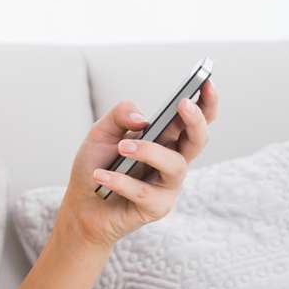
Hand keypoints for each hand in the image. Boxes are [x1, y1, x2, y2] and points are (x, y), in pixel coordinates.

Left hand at [55, 77, 218, 249]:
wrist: (82, 206)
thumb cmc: (96, 165)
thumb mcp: (101, 133)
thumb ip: (120, 116)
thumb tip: (142, 119)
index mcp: (164, 138)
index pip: (193, 118)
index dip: (206, 102)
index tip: (206, 82)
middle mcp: (172, 159)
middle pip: (198, 139)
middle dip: (196, 120)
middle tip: (182, 104)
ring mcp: (168, 185)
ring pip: (175, 165)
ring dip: (148, 151)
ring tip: (121, 147)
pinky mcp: (157, 207)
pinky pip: (145, 192)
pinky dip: (120, 182)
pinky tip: (100, 176)